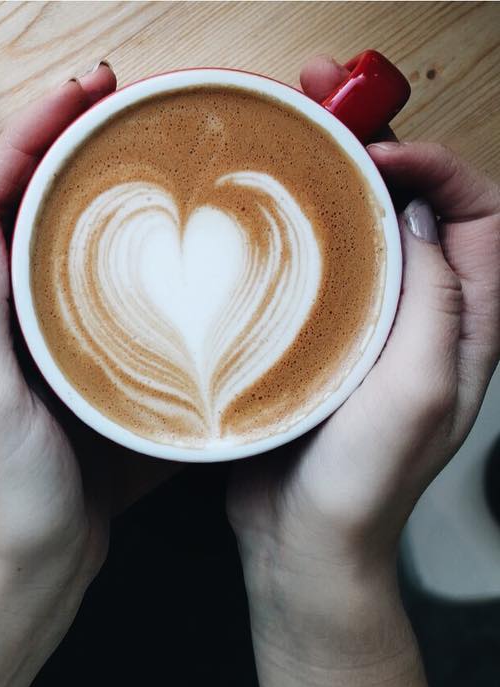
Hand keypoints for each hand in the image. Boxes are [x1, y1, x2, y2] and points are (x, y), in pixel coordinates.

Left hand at [0, 63, 168, 686]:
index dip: (25, 139)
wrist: (34, 573)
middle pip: (14, 206)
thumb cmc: (3, 502)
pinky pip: (82, 285)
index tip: (79, 96)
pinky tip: (150, 229)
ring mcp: (20, 337)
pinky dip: (111, 246)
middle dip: (59, 146)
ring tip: (136, 143)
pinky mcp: (60, 361)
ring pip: (50, 240)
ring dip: (86, 186)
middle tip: (118, 101)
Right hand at [227, 55, 498, 686]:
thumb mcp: (420, 388)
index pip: (478, 213)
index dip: (435, 168)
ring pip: (356, 231)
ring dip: (327, 179)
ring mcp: (361, 326)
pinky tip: (251, 211)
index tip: (376, 154)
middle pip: (415, 207)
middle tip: (323, 102)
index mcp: (467, 324)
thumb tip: (421, 216)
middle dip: (378, 146)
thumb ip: (436, 298)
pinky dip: (286, 230)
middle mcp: (419, 316)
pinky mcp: (310, 339)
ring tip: (283, 132)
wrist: (300, 544)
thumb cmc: (363, 484)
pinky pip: (307, 268)